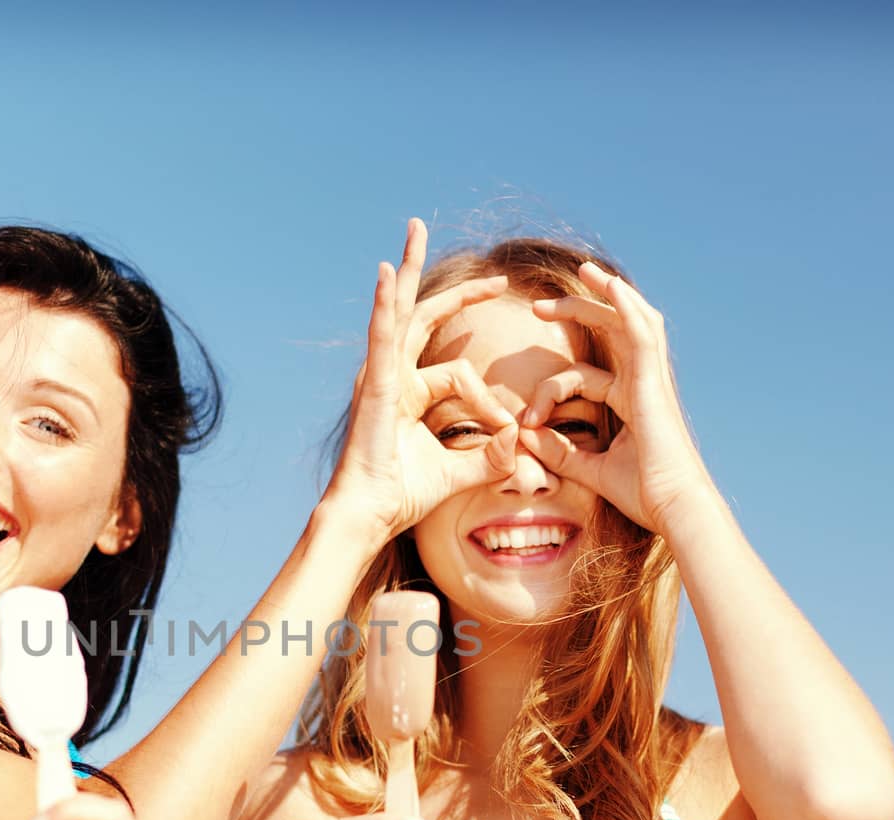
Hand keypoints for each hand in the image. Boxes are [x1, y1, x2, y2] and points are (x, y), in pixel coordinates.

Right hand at [323, 218, 524, 543]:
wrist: (371, 514)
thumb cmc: (403, 495)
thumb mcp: (461, 471)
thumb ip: (493, 456)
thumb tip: (522, 440)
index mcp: (409, 391)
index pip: (457, 371)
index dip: (489, 398)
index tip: (511, 424)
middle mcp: (391, 375)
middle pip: (422, 316)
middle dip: (456, 290)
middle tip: (486, 268)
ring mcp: (379, 375)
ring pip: (398, 311)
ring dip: (407, 269)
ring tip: (414, 231)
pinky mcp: (374, 384)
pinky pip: (381, 336)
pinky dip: (382, 305)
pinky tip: (385, 273)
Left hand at [519, 260, 720, 535]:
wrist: (674, 508)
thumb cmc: (643, 494)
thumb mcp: (589, 469)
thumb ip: (559, 452)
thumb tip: (526, 437)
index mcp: (630, 401)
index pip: (584, 376)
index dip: (548, 391)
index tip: (525, 420)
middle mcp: (643, 384)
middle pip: (611, 333)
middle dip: (576, 313)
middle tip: (538, 306)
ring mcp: (651, 380)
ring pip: (631, 321)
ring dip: (607, 294)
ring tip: (584, 271)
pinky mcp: (653, 384)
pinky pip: (642, 333)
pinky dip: (627, 306)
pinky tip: (609, 285)